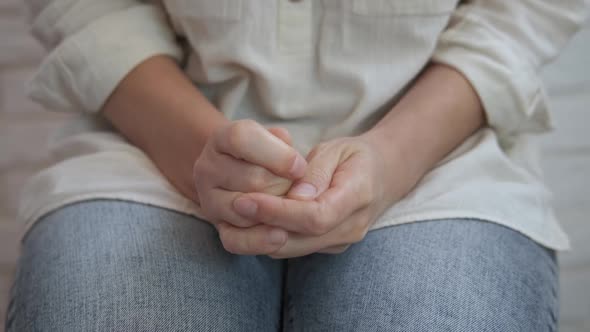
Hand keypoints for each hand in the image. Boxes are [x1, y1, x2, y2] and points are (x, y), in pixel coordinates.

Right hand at [193, 119, 306, 236]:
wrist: (251, 175)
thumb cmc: (273, 155)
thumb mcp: (281, 141)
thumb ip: (289, 148)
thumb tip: (300, 178)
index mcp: (222, 138)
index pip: (241, 138)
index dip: (276, 154)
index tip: (300, 167)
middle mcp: (207, 167)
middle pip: (251, 178)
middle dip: (283, 185)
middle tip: (295, 186)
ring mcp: (209, 199)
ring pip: (246, 209)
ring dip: (275, 210)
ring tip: (286, 203)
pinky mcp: (218, 227)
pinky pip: (236, 240)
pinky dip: (261, 239)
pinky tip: (281, 235)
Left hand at [217, 134, 420, 257]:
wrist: (383, 175)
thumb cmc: (356, 157)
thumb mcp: (338, 149)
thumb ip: (316, 173)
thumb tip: (295, 197)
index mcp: (358, 196)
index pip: (315, 216)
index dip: (278, 212)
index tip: (247, 199)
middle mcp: (351, 227)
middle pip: (301, 239)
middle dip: (262, 226)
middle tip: (233, 206)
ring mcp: (341, 241)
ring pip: (294, 249)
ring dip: (261, 235)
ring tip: (236, 214)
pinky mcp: (329, 246)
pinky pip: (295, 247)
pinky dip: (270, 237)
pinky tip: (252, 220)